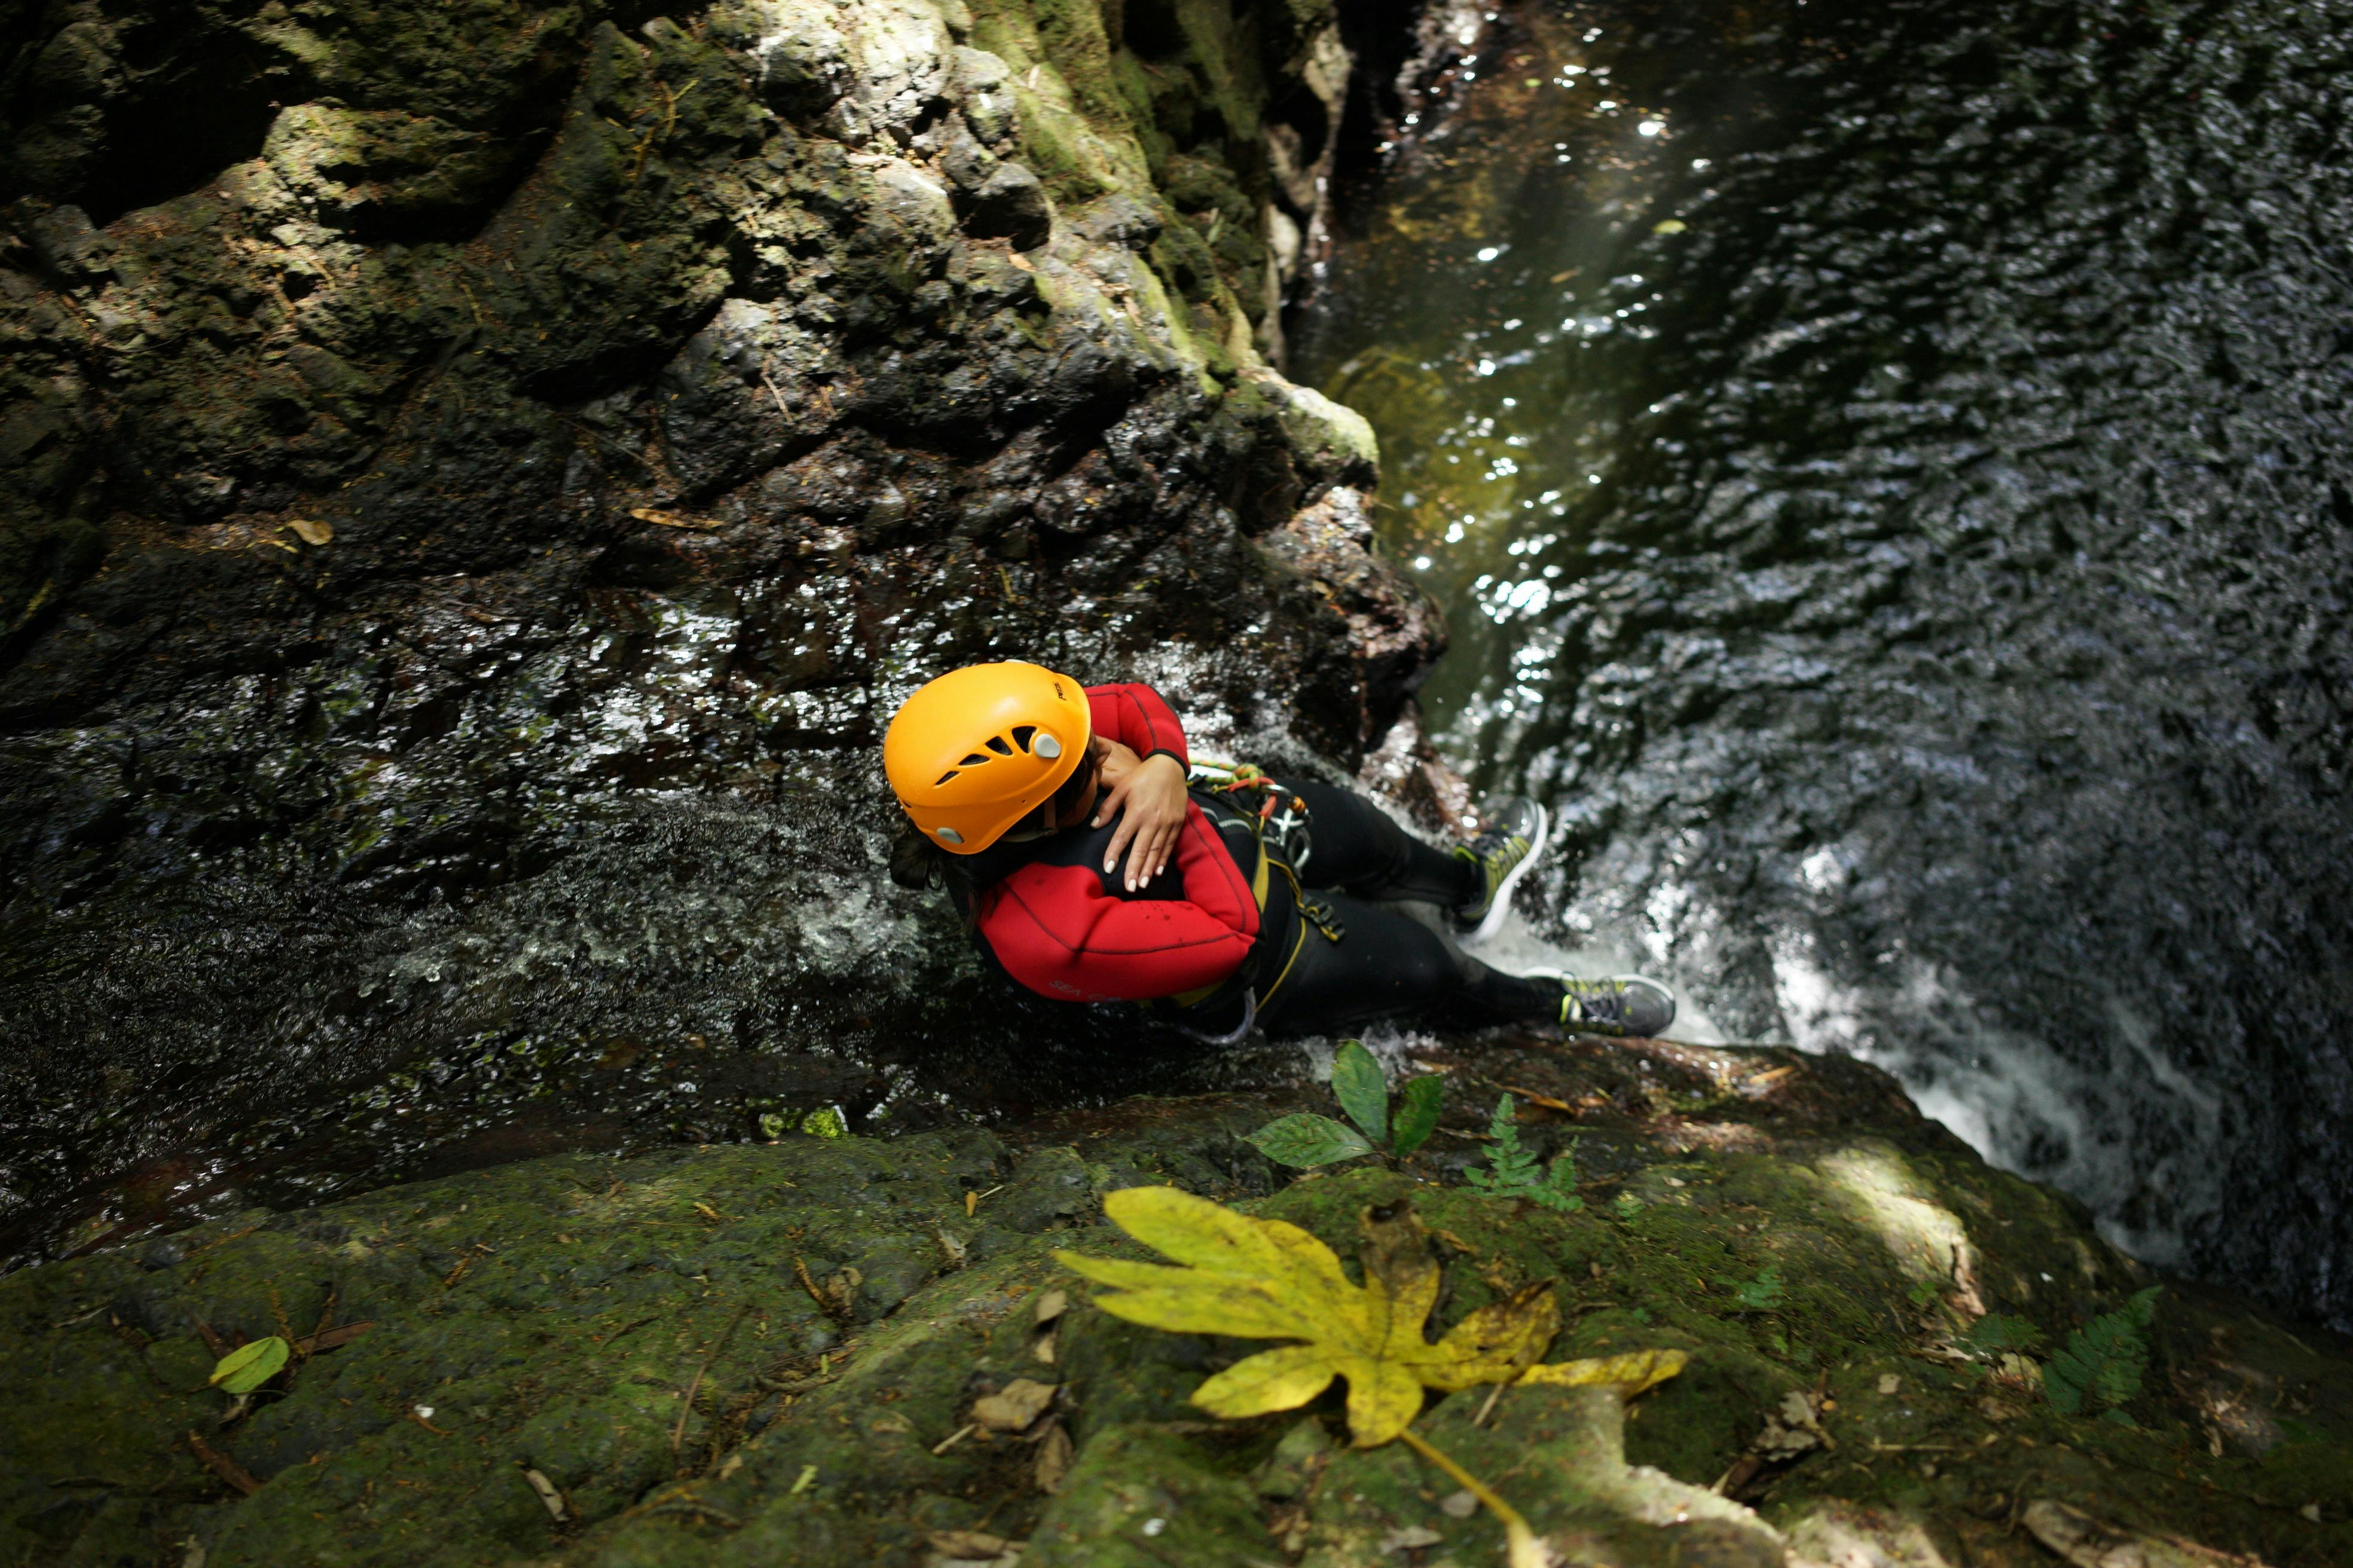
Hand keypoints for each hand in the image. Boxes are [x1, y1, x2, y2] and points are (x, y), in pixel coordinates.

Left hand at [1093, 748, 1188, 890]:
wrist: (1170, 767)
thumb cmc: (1142, 777)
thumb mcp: (1121, 787)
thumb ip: (1108, 808)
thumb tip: (1094, 826)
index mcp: (1136, 812)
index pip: (1122, 838)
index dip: (1114, 854)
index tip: (1108, 869)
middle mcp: (1152, 820)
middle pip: (1141, 850)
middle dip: (1134, 870)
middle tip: (1129, 887)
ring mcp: (1167, 823)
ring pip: (1156, 851)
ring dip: (1148, 869)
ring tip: (1142, 884)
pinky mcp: (1177, 823)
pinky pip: (1169, 845)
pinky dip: (1163, 859)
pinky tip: (1158, 872)